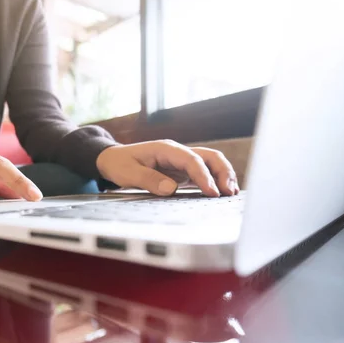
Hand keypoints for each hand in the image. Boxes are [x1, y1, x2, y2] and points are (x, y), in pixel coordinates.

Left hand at [96, 140, 239, 196]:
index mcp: (166, 149)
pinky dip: (215, 180)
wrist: (112, 158)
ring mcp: (181, 161)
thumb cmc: (119, 164)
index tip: (211, 192)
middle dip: (222, 172)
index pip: (192, 160)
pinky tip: (222, 193)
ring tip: (231, 193)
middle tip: (228, 192)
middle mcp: (177, 152)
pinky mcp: (182, 171)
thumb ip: (148, 180)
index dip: (204, 176)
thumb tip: (171, 189)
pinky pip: (204, 172)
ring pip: (210, 163)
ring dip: (223, 175)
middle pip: (209, 156)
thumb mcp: (127, 173)